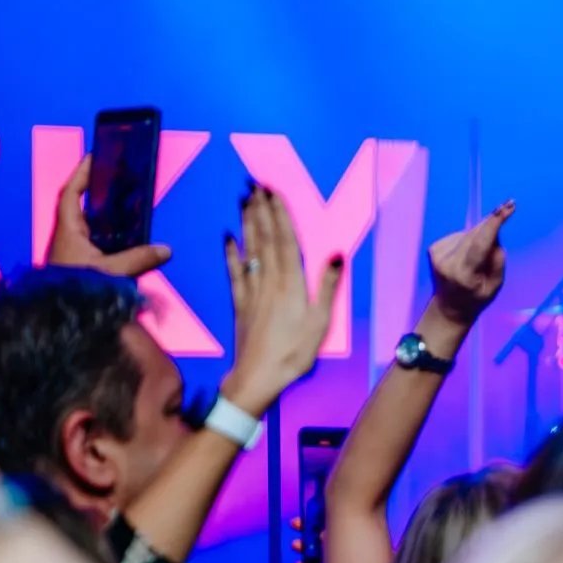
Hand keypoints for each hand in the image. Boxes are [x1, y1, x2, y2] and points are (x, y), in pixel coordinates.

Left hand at [44, 155, 172, 277]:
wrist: (58, 318)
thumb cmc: (76, 289)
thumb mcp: (112, 272)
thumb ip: (139, 259)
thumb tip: (166, 250)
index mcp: (68, 230)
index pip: (71, 193)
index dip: (81, 173)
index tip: (94, 157)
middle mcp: (66, 238)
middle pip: (78, 206)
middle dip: (94, 191)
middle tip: (113, 180)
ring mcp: (70, 253)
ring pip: (86, 226)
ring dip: (101, 215)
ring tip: (123, 207)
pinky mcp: (77, 267)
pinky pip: (93, 243)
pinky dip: (107, 237)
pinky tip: (124, 242)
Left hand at [219, 187, 342, 416]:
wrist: (258, 377)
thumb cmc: (294, 353)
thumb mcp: (320, 322)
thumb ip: (327, 287)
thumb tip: (336, 255)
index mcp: (291, 284)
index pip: (285, 241)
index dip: (280, 215)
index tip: (274, 192)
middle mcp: (269, 281)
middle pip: (265, 239)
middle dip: (261, 211)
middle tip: (254, 185)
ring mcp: (252, 291)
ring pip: (249, 250)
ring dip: (247, 224)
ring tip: (244, 201)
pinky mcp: (240, 304)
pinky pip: (235, 273)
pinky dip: (231, 254)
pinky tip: (227, 238)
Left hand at [428, 200, 513, 326]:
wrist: (449, 307)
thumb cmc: (476, 298)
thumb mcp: (495, 286)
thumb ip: (497, 260)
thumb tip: (494, 234)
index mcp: (464, 274)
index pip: (480, 242)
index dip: (494, 222)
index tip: (507, 206)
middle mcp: (447, 261)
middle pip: (475, 234)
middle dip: (491, 228)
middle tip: (502, 226)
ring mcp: (437, 254)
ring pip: (468, 233)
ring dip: (479, 239)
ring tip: (477, 259)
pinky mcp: (433, 248)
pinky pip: (459, 236)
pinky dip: (468, 241)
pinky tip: (466, 256)